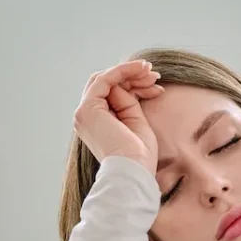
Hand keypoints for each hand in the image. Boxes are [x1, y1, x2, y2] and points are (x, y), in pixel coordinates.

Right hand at [72, 59, 164, 175]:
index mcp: (98, 123)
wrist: (133, 171)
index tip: (156, 85)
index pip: (112, 94)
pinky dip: (122, 71)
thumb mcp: (136, 122)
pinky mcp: (88, 109)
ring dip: (130, 72)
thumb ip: (128, 102)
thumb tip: (126, 84)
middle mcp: (87, 117)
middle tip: (154, 74)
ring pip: (105, 79)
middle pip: (107, 85)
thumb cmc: (139, 156)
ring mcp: (85, 113)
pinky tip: (141, 69)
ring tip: (151, 72)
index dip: (134, 85)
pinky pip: (104, 80)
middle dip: (132, 77)